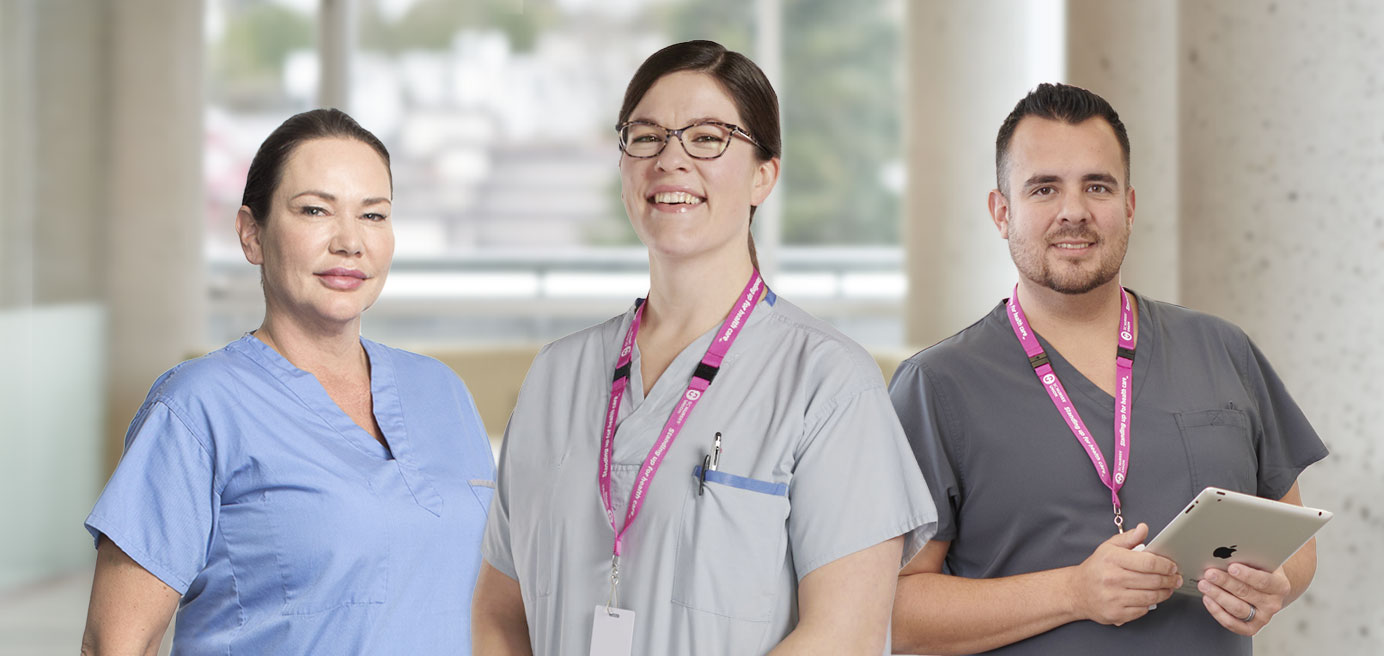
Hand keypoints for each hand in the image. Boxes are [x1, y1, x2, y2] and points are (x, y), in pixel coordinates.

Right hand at [1066, 523, 1181, 625]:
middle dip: (1169, 580)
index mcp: (1112, 559)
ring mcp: (1114, 598)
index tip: (1172, 566)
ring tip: (1168, 588)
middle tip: (1175, 578)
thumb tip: (1143, 529)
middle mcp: (1112, 579)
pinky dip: (1150, 604)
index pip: (1148, 562)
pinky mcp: (1116, 613)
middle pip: (1153, 580)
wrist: (1077, 591)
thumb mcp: (1108, 547)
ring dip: (1164, 593)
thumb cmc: (1096, 569)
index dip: (1165, 565)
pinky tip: (1151, 598)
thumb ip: (1128, 538)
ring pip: (1150, 597)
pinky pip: (1142, 610)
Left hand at [1198, 563, 1290, 635]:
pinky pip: (1232, 623)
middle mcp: (1273, 604)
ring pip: (1237, 608)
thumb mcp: (1261, 562)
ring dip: (1218, 595)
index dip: (1247, 575)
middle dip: (1225, 582)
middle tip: (1209, 573)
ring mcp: (1262, 617)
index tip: (1231, 567)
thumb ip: (1248, 560)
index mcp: (1280, 586)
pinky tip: (1208, 599)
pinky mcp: (1251, 628)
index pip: (1263, 581)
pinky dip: (1217, 611)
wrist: (1268, 588)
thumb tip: (1226, 555)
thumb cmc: (1260, 571)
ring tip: (1204, 585)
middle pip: (1246, 593)